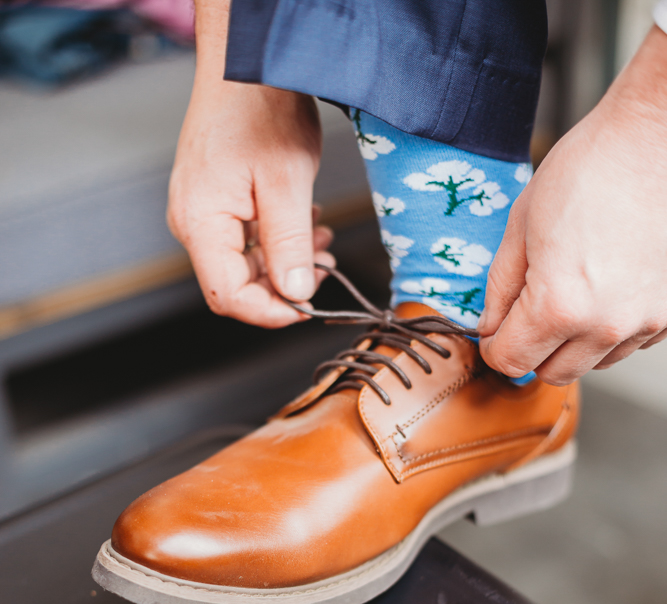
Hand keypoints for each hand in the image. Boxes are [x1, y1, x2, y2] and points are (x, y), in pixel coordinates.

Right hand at [167, 0, 334, 327]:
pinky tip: (305, 224)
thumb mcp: (286, 182)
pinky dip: (277, 239)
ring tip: (321, 240)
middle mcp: (192, 222)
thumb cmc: (260, 106)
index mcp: (201, 223)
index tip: (308, 306)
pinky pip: (243, 237)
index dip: (270, 311)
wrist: (246, 58)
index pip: (228, 296)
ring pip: (243, 261)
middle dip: (283, 284)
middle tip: (324, 265)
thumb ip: (288, 244)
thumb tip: (294, 294)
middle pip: (235, 283)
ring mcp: (200, 210)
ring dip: (285, 260)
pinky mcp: (214, 199)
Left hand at [477, 25, 666, 384]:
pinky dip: (610, 329)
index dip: (493, 346)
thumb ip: (499, 289)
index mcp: (557, 306)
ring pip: (591, 363)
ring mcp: (642, 323)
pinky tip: (605, 287)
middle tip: (527, 311)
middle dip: (531, 349)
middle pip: (550, 373)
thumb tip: (489, 328)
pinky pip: (627, 344)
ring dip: (572, 341)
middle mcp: (604, 326)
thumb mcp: (520, 226)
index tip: (494, 329)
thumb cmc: (588, 169)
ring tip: (573, 289)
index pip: (508, 361)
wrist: (654, 138)